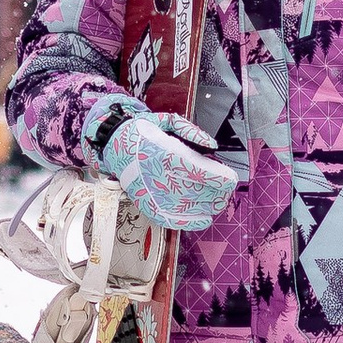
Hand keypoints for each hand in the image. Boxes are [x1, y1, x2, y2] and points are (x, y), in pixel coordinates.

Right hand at [92, 105, 239, 232]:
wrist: (113, 147)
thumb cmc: (141, 132)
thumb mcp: (164, 120)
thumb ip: (190, 130)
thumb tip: (212, 146)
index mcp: (162, 153)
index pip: (197, 172)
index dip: (218, 179)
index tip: (230, 178)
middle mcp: (156, 176)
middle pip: (196, 192)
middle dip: (218, 193)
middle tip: (226, 186)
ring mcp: (151, 194)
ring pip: (187, 208)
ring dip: (208, 206)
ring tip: (217, 199)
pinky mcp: (147, 206)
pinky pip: (171, 220)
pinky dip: (190, 222)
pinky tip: (204, 218)